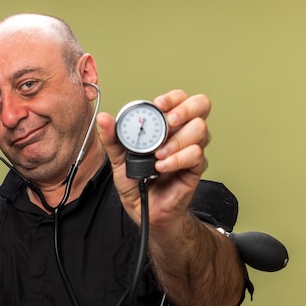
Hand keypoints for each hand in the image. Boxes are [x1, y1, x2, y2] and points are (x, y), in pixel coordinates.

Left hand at [97, 90, 210, 231]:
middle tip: (168, 122)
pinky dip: (177, 159)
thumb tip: (103, 119)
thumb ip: (112, 138)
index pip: (180, 99)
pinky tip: (162, 167)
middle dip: (185, 109)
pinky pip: (196, 155)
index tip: (158, 104)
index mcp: (164, 126)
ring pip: (200, 129)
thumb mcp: (118, 159)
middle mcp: (181, 134)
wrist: (144, 208)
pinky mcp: (194, 168)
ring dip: (176, 140)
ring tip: (158, 155)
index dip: (173, 97)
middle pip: (201, 105)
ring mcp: (190, 150)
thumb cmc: (137, 182)